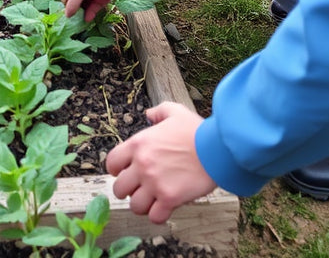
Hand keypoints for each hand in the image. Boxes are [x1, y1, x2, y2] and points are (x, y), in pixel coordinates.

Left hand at [107, 103, 214, 222]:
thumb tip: (149, 114)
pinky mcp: (169, 199)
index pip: (111, 163)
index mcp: (139, 144)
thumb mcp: (175, 112)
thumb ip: (159, 112)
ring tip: (153, 199)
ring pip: (134, 206)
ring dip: (143, 204)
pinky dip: (158, 215)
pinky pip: (154, 217)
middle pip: (119, 189)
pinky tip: (166, 207)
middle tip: (141, 187)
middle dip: (129, 190)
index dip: (117, 169)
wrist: (216, 148)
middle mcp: (142, 165)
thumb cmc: (197, 131)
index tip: (127, 172)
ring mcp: (155, 183)